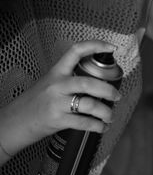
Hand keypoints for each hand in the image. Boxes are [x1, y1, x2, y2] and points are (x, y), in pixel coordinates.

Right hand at [0, 40, 121, 155]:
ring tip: (110, 116)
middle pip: (88, 82)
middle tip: (116, 96)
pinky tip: (102, 127)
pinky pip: (84, 122)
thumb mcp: (49, 84)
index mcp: (56, 72)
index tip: (112, 48)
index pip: (75, 51)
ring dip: (106, 112)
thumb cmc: (36, 103)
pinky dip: (98, 126)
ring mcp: (56, 103)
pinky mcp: (57, 120)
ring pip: (90, 104)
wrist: (14, 122)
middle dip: (108, 90)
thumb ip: (69, 81)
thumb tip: (99, 85)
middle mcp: (57, 85)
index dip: (95, 46)